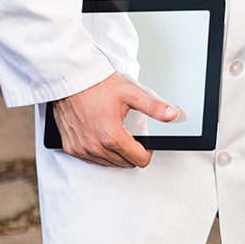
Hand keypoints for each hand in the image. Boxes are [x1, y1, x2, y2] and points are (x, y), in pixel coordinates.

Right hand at [51, 72, 179, 167]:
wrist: (71, 80)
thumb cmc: (97, 85)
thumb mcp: (131, 93)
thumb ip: (154, 107)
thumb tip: (173, 115)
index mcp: (112, 135)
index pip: (137, 159)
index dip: (147, 153)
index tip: (146, 145)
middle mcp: (95, 146)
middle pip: (123, 163)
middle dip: (132, 153)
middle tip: (133, 136)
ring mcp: (81, 149)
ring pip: (107, 163)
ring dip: (116, 154)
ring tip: (118, 135)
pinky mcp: (71, 148)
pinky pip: (90, 160)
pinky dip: (100, 153)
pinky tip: (103, 139)